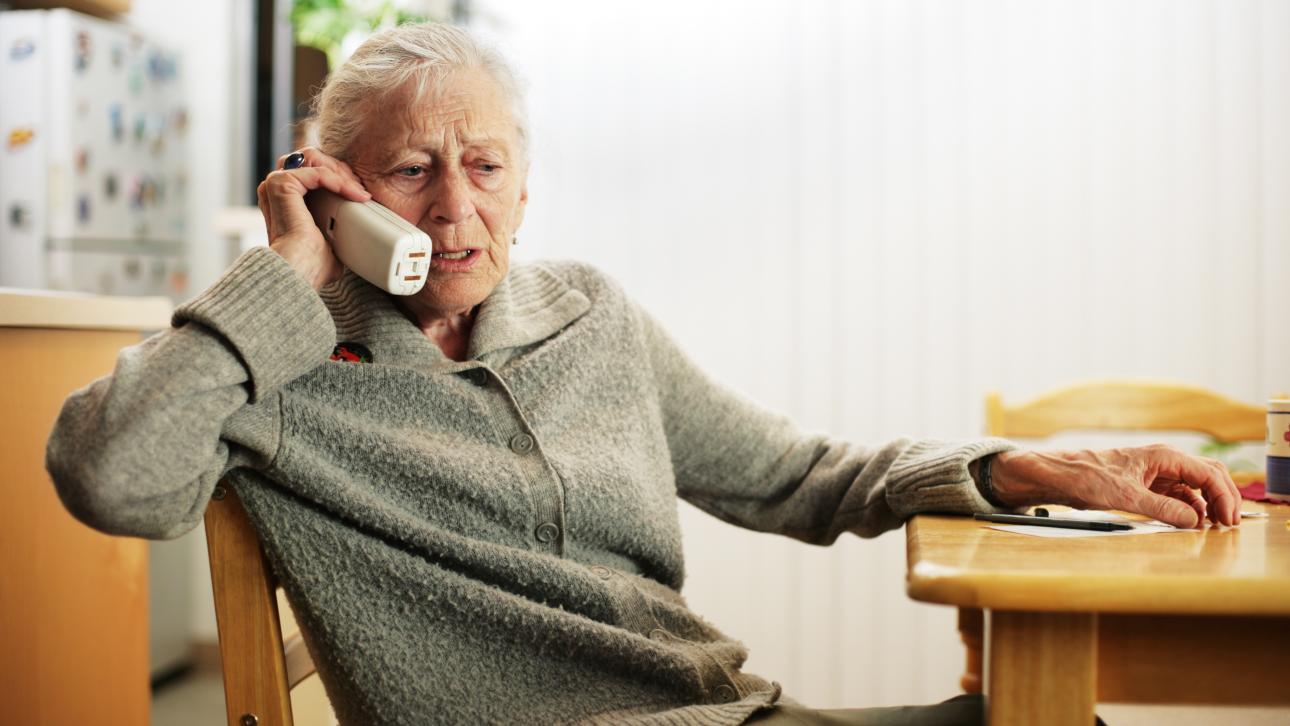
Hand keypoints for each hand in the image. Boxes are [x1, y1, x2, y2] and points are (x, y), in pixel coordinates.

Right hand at [256, 147, 369, 289]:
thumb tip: (359, 241)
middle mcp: (276, 189)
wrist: (300, 272)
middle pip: (313, 160)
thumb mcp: (330, 240)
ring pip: (314, 160)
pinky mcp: (281, 184)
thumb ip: (337, 231)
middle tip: (361, 191)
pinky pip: (316, 171)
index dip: (338, 178)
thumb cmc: (312, 265)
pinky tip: (353, 194)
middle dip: (341, 172)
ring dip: (340, 174)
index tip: (361, 195)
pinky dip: (338, 180)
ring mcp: (275, 184)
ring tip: (358, 192)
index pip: (313, 172)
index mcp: (285, 200)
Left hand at [989, 445, 1241, 527]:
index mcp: (1163, 456)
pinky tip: (1192, 522)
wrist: (1061, 475)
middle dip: (1223, 498)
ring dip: (1208, 505)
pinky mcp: (1149, 484)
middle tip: (1229, 523)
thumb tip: (1193, 521)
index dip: (1224, 496)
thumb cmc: (1087, 476)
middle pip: (1209, 476)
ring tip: (1214, 526)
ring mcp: (1158, 472)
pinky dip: (1190, 508)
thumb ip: (1162, 509)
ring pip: (1196, 487)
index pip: (1208, 473)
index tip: (1229, 519)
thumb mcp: (1126, 496)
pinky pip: (1179, 495)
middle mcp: (1164, 461)